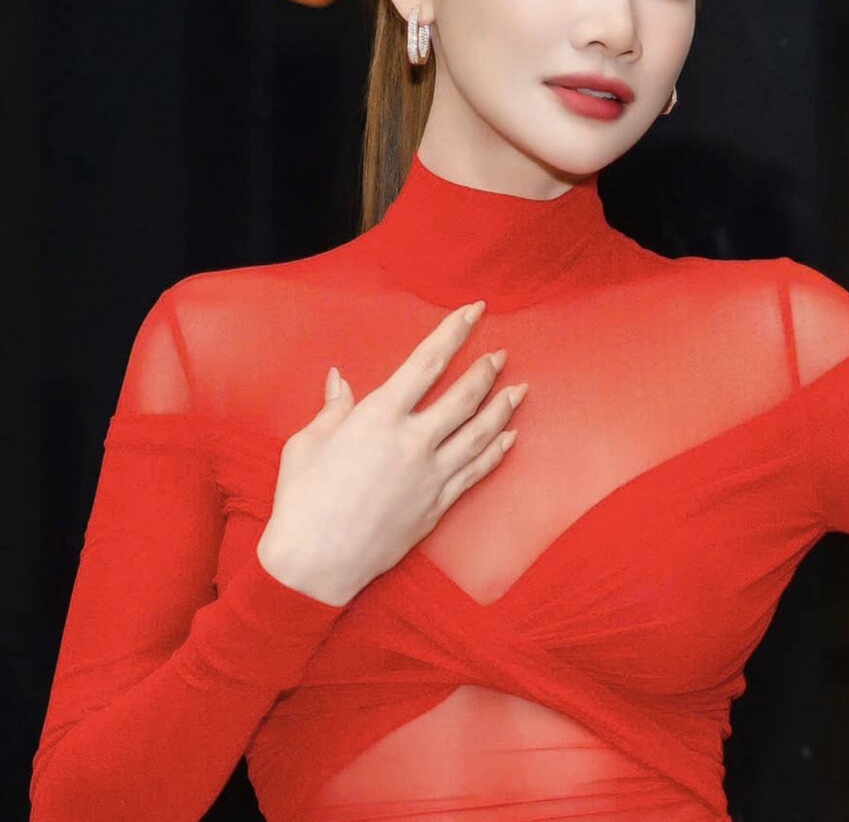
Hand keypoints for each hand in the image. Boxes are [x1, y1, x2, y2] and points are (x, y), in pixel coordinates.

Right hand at [257, 301, 527, 605]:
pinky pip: (476, 472)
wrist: (314, 563)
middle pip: (464, 396)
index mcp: (379, 416)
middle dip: (487, 370)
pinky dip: (496, 452)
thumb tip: (339, 379)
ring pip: (479, 433)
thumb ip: (333, 408)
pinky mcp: (437, 505)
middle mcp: (413, 441)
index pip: (428, 361)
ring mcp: (430, 475)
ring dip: (503, 408)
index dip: (455, 331)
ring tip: (520, 389)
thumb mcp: (308, 443)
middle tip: (502, 354)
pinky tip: (509, 439)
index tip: (475, 310)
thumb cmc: (302, 499)